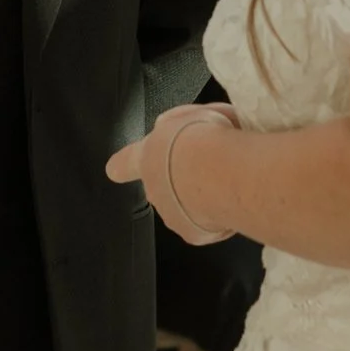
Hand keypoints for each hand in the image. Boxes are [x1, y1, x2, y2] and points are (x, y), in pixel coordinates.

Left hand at [107, 105, 238, 245]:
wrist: (219, 172)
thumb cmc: (203, 139)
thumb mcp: (190, 116)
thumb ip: (181, 124)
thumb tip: (180, 127)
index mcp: (147, 157)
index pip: (125, 162)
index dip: (123, 165)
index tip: (114, 169)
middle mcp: (155, 190)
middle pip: (166, 184)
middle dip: (185, 177)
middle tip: (212, 164)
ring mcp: (172, 215)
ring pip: (187, 205)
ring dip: (204, 195)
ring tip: (228, 181)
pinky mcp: (195, 233)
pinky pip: (207, 222)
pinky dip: (220, 212)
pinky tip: (235, 197)